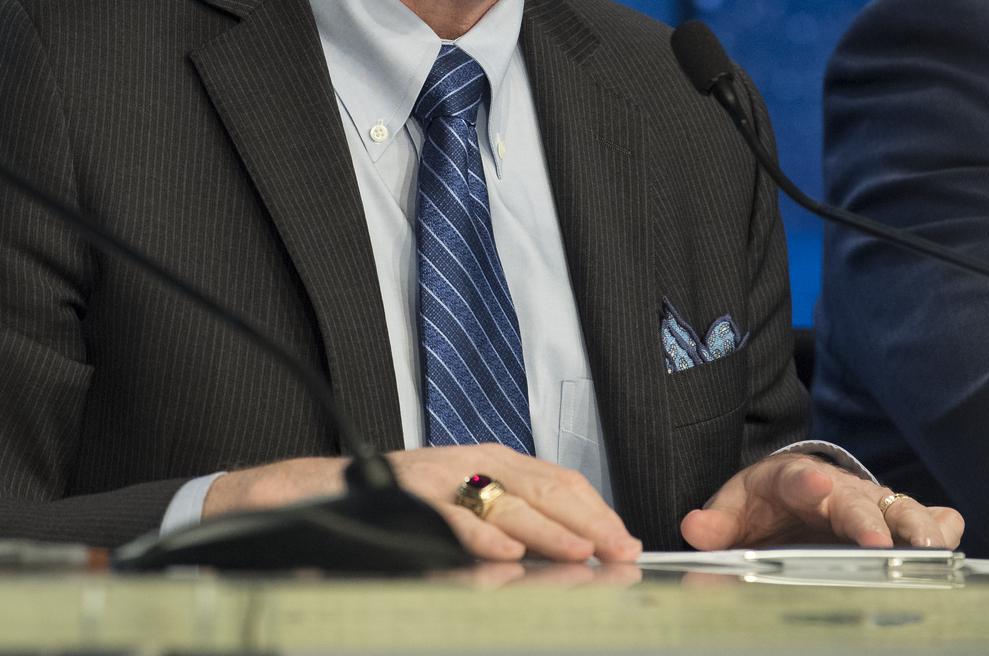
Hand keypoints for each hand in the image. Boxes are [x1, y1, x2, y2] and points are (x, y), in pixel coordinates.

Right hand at [386, 443, 640, 562]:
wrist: (334, 486)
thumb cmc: (411, 497)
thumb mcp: (471, 495)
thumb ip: (518, 514)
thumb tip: (579, 545)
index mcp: (496, 460)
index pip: (560, 481)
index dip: (597, 510)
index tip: (626, 540)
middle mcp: (476, 462)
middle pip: (544, 490)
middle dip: (588, 522)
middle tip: (619, 551)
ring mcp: (446, 479)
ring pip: (507, 504)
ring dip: (548, 531)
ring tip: (582, 552)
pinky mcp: (413, 499)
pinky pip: (453, 520)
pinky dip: (482, 538)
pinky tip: (507, 556)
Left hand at [679, 454, 963, 549]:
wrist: (796, 491)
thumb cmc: (766, 504)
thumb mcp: (735, 508)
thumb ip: (716, 522)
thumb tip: (693, 530)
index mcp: (792, 480)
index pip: (796, 477)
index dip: (806, 481)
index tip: (816, 484)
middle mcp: (836, 489)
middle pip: (853, 500)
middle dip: (865, 517)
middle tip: (877, 539)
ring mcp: (868, 503)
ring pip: (895, 508)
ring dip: (913, 524)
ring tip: (930, 546)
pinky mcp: (892, 520)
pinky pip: (921, 518)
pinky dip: (939, 525)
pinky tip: (950, 539)